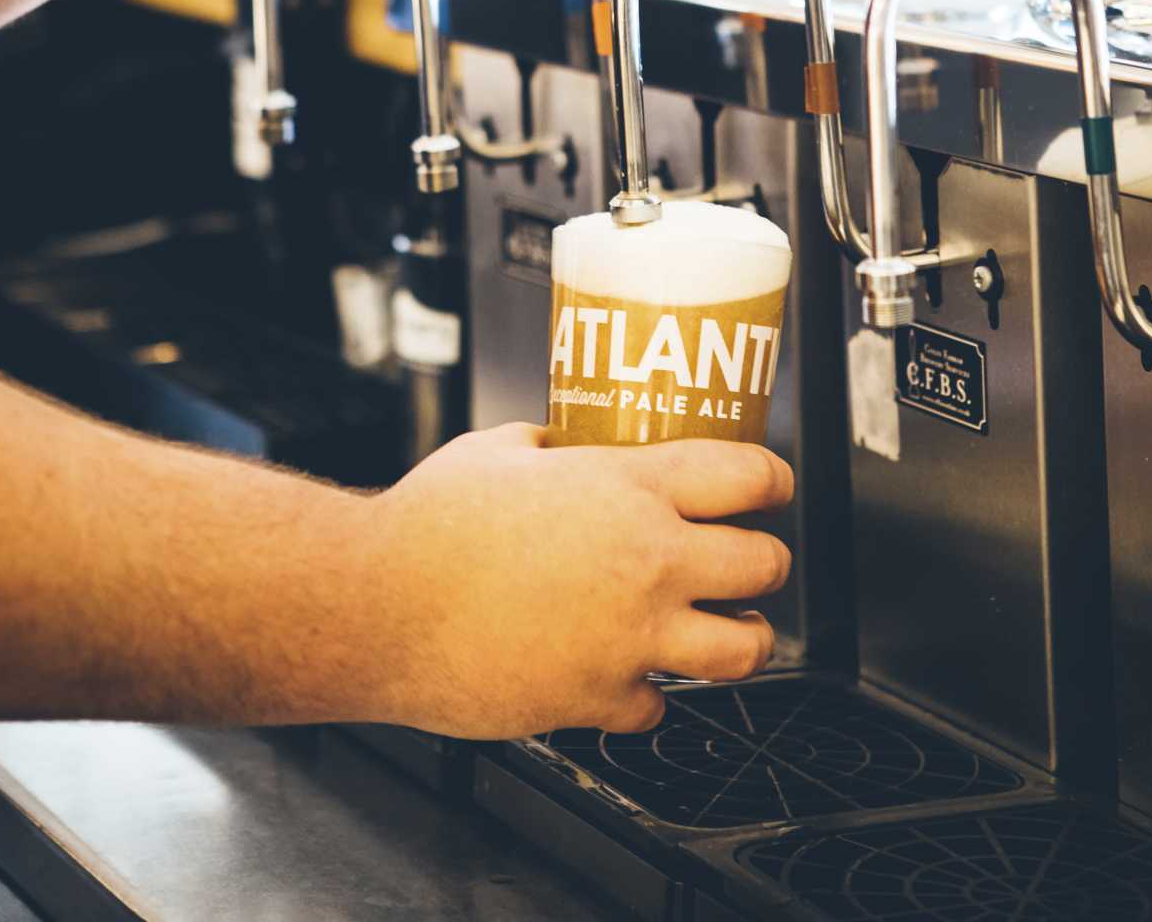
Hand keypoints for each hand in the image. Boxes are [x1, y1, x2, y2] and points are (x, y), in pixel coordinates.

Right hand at [365, 423, 793, 739]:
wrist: (378, 604)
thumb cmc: (428, 521)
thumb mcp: (501, 448)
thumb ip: (553, 446)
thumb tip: (566, 444)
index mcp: (628, 485)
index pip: (747, 476)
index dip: (772, 480)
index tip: (772, 487)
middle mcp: (647, 560)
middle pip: (764, 565)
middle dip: (765, 561)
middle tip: (751, 560)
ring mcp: (630, 636)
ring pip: (743, 649)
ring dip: (743, 636)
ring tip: (731, 629)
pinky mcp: (597, 697)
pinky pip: (657, 707)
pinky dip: (648, 694)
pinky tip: (628, 676)